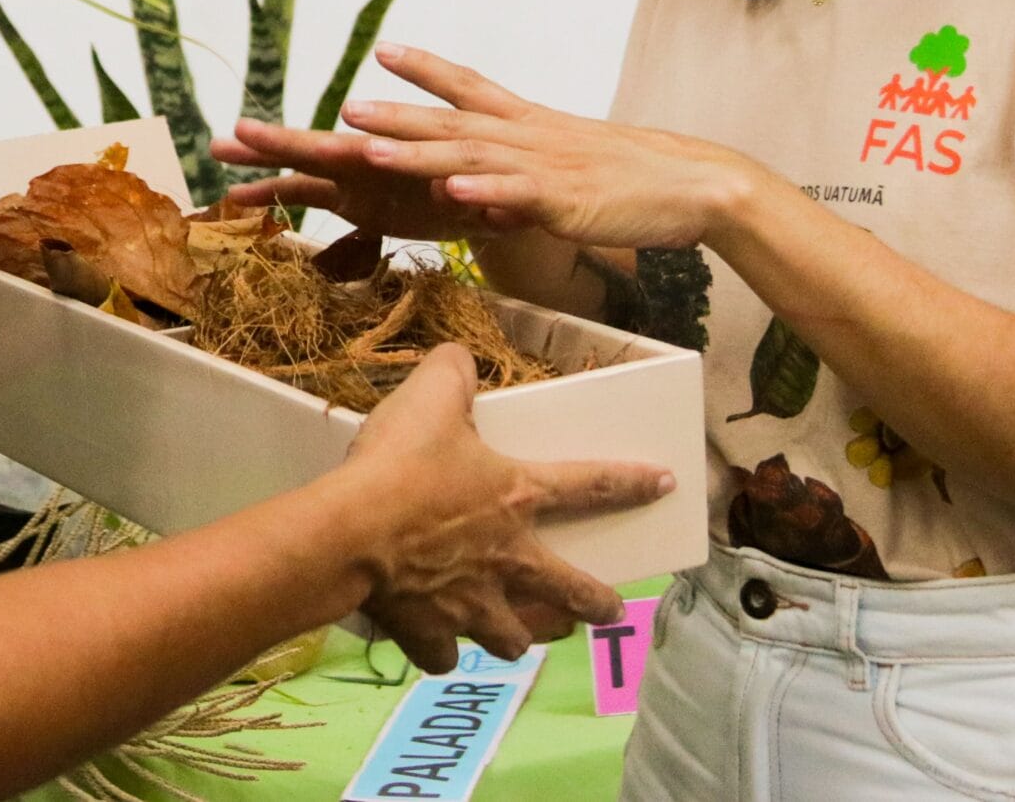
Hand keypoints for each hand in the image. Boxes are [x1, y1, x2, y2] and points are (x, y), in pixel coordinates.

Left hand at [233, 43, 761, 250]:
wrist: (696, 184)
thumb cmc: (633, 181)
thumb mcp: (569, 169)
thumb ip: (522, 176)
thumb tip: (482, 190)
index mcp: (532, 124)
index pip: (471, 86)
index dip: (427, 68)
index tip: (384, 50)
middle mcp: (530, 136)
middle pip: (451, 119)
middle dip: (394, 112)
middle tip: (342, 105)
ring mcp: (546, 166)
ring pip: (470, 153)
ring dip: (416, 146)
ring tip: (368, 141)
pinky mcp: (565, 201)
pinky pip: (515, 195)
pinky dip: (480, 191)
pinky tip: (447, 189)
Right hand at [338, 344, 673, 670]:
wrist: (348, 534)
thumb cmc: (398, 466)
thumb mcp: (430, 397)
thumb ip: (453, 372)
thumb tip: (460, 358)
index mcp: (518, 498)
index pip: (592, 485)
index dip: (633, 482)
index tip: (666, 484)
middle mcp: (509, 561)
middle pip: (572, 593)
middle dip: (597, 603)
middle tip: (608, 608)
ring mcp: (471, 607)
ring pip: (517, 638)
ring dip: (524, 634)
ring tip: (522, 630)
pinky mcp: (428, 635)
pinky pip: (444, 656)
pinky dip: (442, 649)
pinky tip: (439, 641)